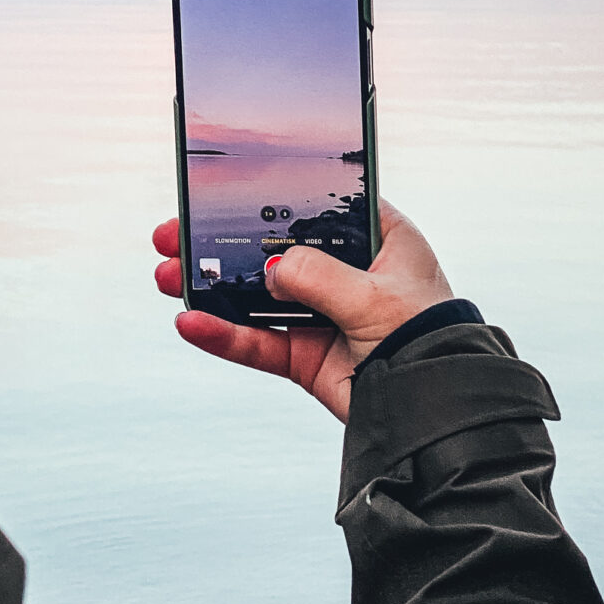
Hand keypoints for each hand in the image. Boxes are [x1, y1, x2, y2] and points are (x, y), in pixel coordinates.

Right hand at [152, 200, 452, 422]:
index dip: (273, 196)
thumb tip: (270, 270)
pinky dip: (224, 335)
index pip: (318, 206)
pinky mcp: (308, 358)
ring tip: (168, 274)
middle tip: (174, 233)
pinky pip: (258, 343)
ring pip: (257, 296)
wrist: (435, 413)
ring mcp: (325, 316)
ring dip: (212, 286)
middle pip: (274, 250)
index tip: (225, 189)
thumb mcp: (374, 296)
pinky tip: (191, 322)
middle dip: (222, 242)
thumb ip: (317, 276)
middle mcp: (349, 274)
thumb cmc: (428, 340)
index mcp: (378, 240)